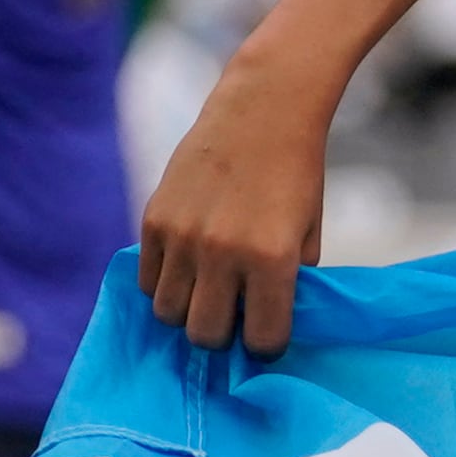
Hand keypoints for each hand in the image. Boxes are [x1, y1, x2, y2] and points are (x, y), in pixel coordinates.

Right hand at [139, 54, 333, 357]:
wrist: (262, 112)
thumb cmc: (296, 174)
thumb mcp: (308, 233)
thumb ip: (290, 282)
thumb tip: (264, 325)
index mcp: (272, 260)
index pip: (260, 339)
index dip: (266, 345)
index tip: (266, 337)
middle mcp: (223, 253)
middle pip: (205, 334)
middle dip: (222, 335)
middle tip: (233, 318)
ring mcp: (183, 237)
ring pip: (168, 313)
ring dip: (188, 311)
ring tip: (207, 293)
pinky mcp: (154, 220)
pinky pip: (147, 280)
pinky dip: (165, 284)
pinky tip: (187, 269)